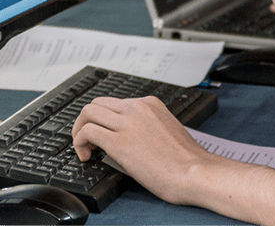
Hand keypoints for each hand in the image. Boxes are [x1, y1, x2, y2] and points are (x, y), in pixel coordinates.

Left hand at [71, 96, 210, 204]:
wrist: (195, 172)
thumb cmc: (186, 159)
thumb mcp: (164, 130)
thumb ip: (144, 126)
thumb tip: (125, 137)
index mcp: (150, 104)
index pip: (115, 103)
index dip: (103, 119)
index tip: (102, 133)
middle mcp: (137, 108)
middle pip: (97, 103)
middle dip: (86, 120)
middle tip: (85, 139)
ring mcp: (127, 123)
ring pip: (88, 113)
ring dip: (79, 130)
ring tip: (83, 147)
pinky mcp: (119, 142)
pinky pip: (87, 132)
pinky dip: (79, 142)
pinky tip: (87, 156)